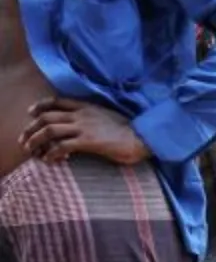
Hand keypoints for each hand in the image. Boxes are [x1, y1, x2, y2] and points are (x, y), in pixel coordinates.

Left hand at [23, 98, 149, 165]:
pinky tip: (51, 160)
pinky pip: (61, 146)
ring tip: (32, 151)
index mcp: (88, 106)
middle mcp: (83, 115)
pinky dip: (52, 153)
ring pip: (49, 130)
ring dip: (36, 141)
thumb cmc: (130, 131)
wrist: (144, 137)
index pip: (58, 101)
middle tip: (25, 140)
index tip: (31, 112)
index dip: (41, 106)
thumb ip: (94, 118)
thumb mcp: (109, 117)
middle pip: (47, 117)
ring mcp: (85, 127)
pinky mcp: (88, 141)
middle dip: (31, 128)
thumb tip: (84, 126)